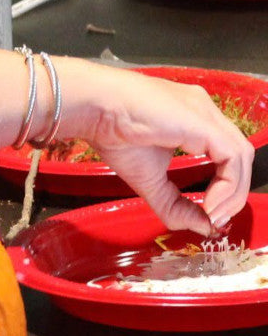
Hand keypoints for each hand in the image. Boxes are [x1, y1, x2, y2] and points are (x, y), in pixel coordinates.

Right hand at [71, 63, 253, 235]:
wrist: (94, 108)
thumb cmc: (112, 132)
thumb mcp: (148, 179)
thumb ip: (175, 205)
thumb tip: (203, 227)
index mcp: (190, 117)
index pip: (224, 153)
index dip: (224, 187)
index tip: (208, 212)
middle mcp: (202, 109)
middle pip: (238, 154)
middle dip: (234, 192)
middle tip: (214, 218)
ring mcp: (204, 112)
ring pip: (242, 156)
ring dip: (234, 193)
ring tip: (212, 213)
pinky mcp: (203, 122)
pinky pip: (233, 157)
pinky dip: (229, 186)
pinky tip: (209, 202)